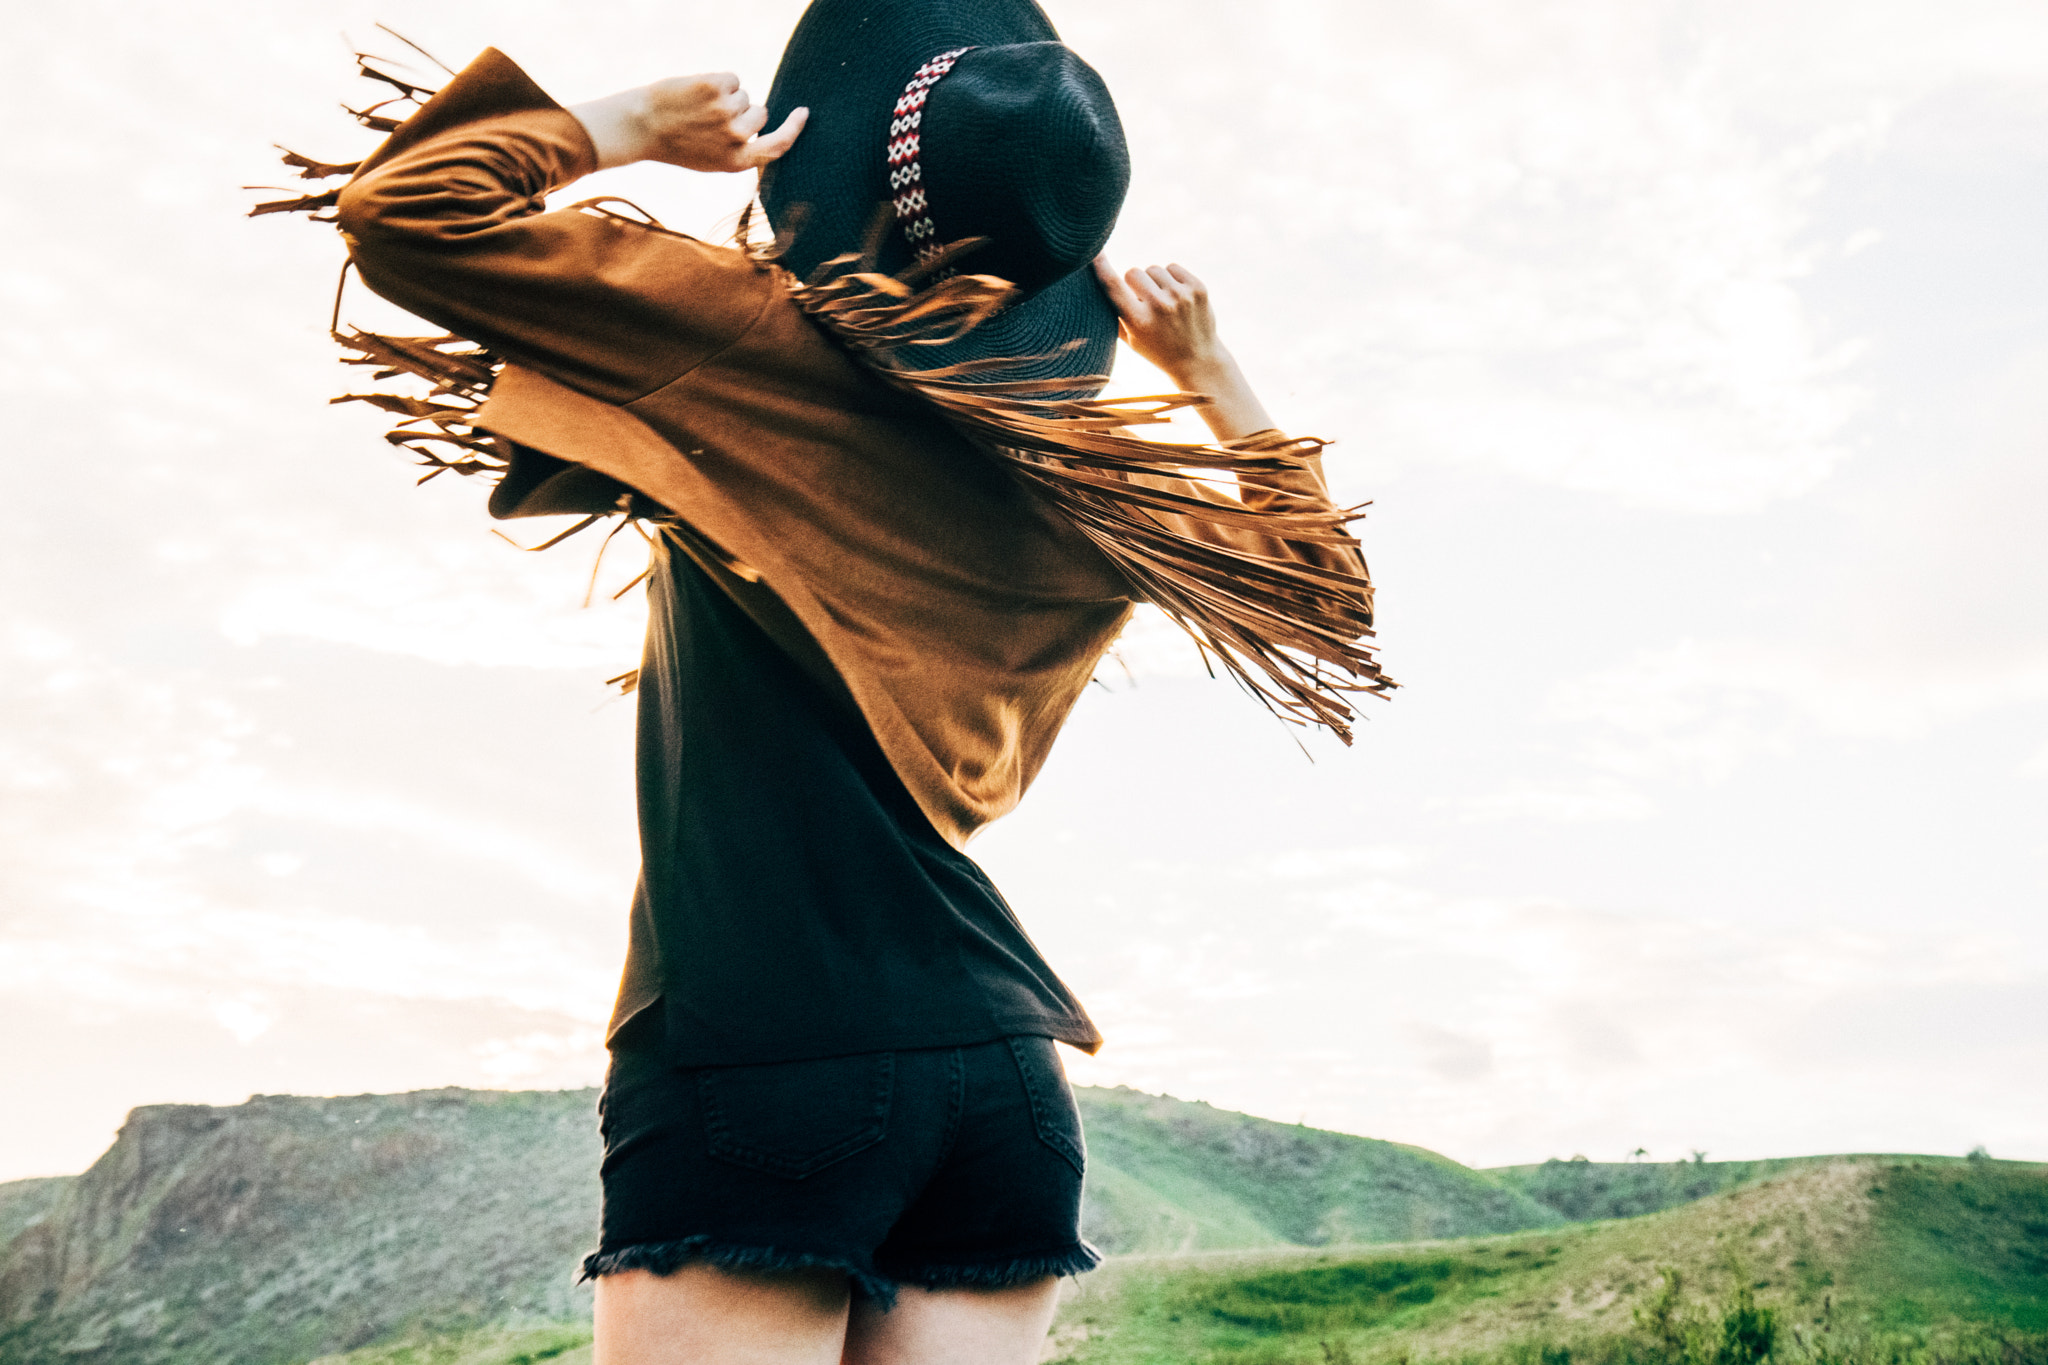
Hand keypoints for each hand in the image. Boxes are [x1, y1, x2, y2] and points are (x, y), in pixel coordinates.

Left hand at [572, 76, 806, 172]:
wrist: (639, 126)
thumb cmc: (676, 144)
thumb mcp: (710, 159)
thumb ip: (740, 149)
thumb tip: (763, 124)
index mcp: (736, 162)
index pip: (778, 145)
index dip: (794, 128)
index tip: (803, 112)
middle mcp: (736, 138)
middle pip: (759, 113)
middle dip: (743, 111)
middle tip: (710, 118)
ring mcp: (727, 111)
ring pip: (744, 95)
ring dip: (726, 96)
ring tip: (697, 107)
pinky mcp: (717, 87)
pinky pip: (732, 78)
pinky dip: (717, 82)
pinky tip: (695, 92)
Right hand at [1092, 257, 1224, 385]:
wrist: (1197, 359)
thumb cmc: (1156, 348)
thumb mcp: (1130, 338)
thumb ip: (1113, 313)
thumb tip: (1095, 282)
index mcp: (1138, 321)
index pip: (1113, 286)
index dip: (1100, 266)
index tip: (1093, 251)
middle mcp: (1160, 306)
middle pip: (1133, 272)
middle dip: (1134, 283)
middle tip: (1143, 302)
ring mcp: (1181, 295)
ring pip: (1153, 269)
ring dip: (1153, 281)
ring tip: (1162, 302)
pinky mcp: (1197, 288)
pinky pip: (1172, 267)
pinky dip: (1170, 278)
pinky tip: (1176, 297)